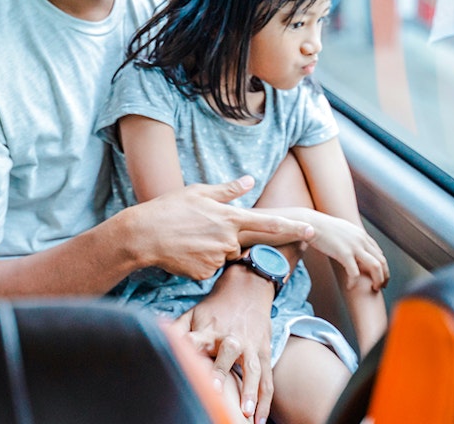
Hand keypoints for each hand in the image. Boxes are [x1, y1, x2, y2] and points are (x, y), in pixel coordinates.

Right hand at [137, 177, 312, 279]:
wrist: (143, 235)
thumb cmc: (169, 209)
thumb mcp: (198, 192)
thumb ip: (228, 190)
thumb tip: (250, 180)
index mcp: (228, 217)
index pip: (267, 222)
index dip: (290, 226)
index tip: (310, 229)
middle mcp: (227, 239)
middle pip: (240, 243)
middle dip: (226, 238)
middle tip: (199, 229)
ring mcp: (217, 258)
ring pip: (224, 256)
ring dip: (211, 250)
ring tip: (187, 239)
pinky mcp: (205, 274)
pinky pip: (209, 269)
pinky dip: (199, 262)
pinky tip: (183, 253)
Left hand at [174, 267, 276, 423]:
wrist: (247, 291)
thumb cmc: (215, 309)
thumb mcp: (193, 314)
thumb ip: (176, 329)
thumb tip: (155, 336)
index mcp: (209, 330)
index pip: (197, 339)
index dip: (189, 347)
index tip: (183, 359)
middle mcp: (231, 338)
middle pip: (227, 353)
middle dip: (221, 370)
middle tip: (215, 389)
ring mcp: (250, 347)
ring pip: (253, 370)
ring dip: (250, 391)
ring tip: (246, 413)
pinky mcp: (264, 354)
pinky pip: (267, 380)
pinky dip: (266, 401)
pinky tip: (259, 420)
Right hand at [305, 211, 388, 289]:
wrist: (309, 223)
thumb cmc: (320, 227)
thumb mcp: (340, 230)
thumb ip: (349, 238)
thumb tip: (350, 246)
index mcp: (361, 234)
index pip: (379, 253)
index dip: (382, 267)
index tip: (379, 276)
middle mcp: (361, 239)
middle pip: (382, 261)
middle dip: (384, 276)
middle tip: (381, 286)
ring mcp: (354, 246)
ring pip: (376, 267)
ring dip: (378, 280)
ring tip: (373, 289)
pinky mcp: (344, 253)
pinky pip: (355, 273)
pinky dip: (354, 282)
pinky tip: (349, 287)